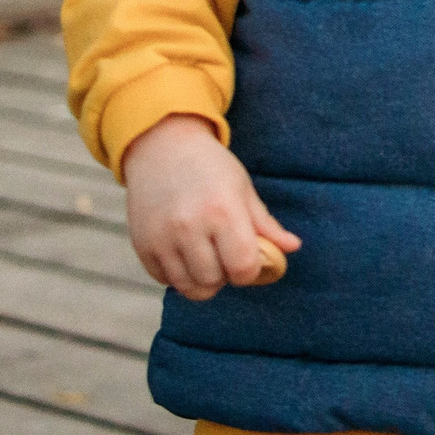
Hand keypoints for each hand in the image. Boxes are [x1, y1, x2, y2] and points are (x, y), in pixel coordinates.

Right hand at [121, 114, 298, 300]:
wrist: (162, 148)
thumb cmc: (210, 167)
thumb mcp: (243, 189)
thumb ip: (266, 224)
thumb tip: (293, 248)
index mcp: (223, 212)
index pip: (243, 267)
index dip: (251, 271)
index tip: (250, 260)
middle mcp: (189, 227)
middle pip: (214, 281)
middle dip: (226, 275)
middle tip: (227, 257)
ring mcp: (161, 238)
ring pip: (188, 286)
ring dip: (203, 281)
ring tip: (208, 259)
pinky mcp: (141, 244)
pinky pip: (163, 280)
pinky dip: (178, 275)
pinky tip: (185, 255)